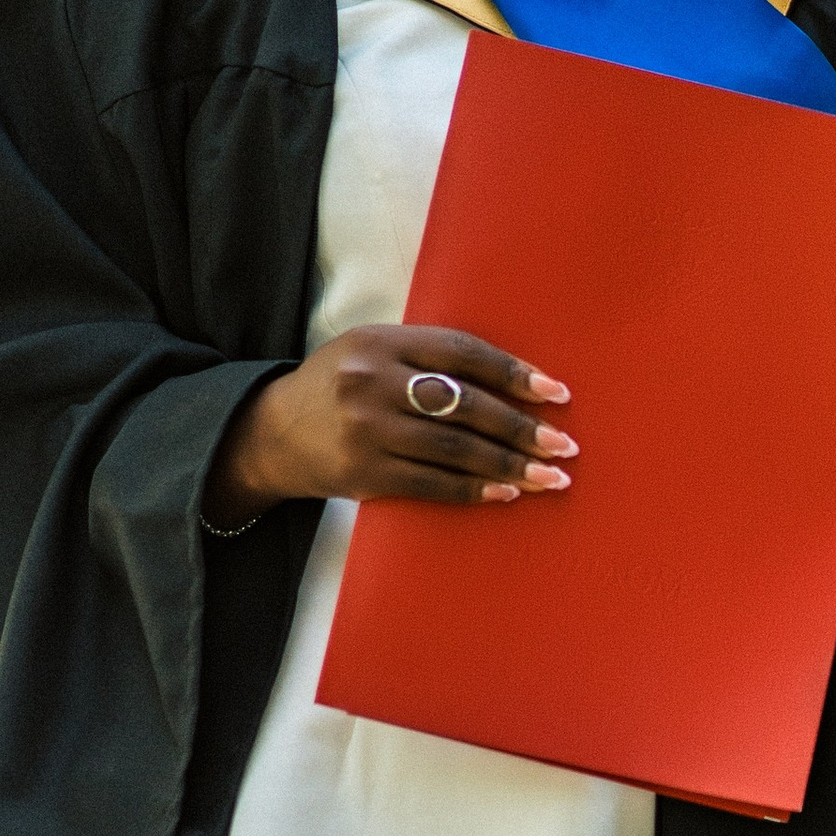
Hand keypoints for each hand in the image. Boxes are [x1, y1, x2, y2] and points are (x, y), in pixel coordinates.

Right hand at [207, 324, 576, 520]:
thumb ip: (427, 357)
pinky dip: (473, 490)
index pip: (462, 353)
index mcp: (381, 341)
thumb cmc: (338, 387)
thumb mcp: (372, 352)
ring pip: (454, 448)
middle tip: (564, 445)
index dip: (514, 373)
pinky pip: (431, 484)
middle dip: (521, 428)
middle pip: (465, 404)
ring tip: (550, 477)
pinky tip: (507, 493)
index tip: (556, 393)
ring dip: (509, 465)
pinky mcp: (362, 472)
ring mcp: (366, 429)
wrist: (270, 434)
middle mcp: (372, 382)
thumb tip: (512, 384)